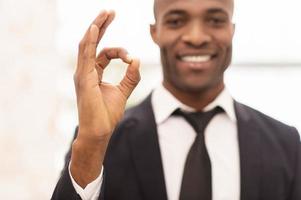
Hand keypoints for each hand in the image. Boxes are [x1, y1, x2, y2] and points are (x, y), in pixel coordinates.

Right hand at [71, 10, 139, 186]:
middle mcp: (85, 71)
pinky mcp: (83, 78)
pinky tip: (95, 27)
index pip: (103, 53)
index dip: (119, 51)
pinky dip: (90, 41)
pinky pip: (85, 55)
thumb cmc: (107, 115)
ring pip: (87, 44)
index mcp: (93, 73)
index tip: (131, 58)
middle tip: (110, 12)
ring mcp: (82, 74)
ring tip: (105, 13)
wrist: (99, 131)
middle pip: (92, 43)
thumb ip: (130, 77)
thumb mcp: (123, 92)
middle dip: (101, 26)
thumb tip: (136, 60)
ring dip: (96, 28)